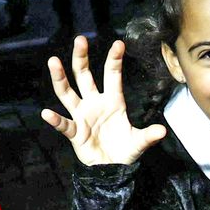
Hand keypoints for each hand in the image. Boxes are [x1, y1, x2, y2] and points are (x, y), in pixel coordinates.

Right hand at [41, 36, 167, 165]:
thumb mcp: (139, 142)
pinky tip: (47, 114)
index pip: (112, 76)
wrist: (111, 169)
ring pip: (67, 93)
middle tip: (80, 40)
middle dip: (81, 58)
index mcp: (113, 101)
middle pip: (84, 76)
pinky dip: (55, 120)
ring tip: (53, 61)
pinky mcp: (75, 132)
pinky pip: (64, 124)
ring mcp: (82, 116)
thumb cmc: (124, 150)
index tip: (118, 43)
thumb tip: (162, 131)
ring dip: (60, 78)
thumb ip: (148, 136)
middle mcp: (94, 103)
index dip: (114, 60)